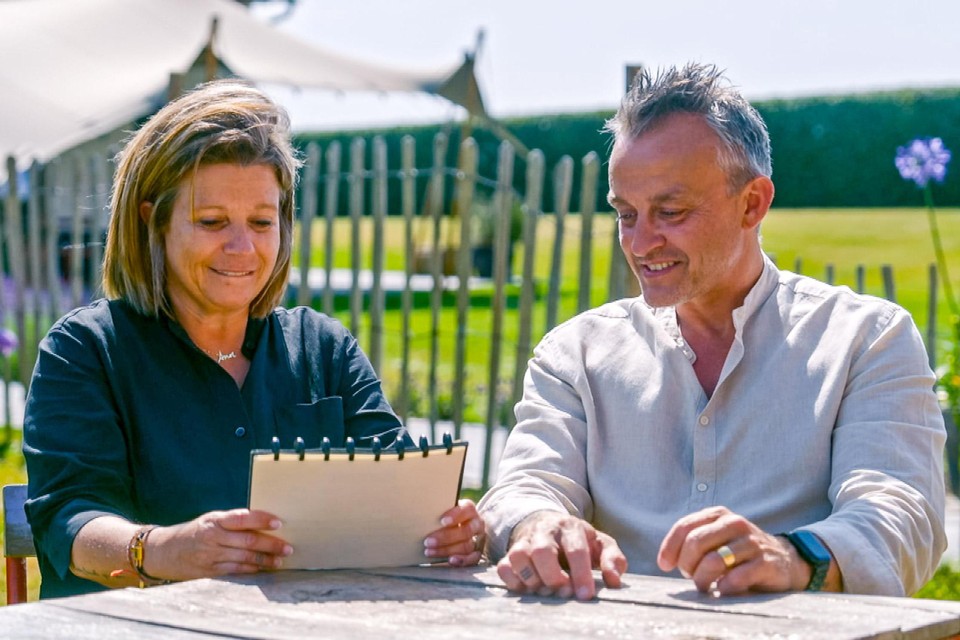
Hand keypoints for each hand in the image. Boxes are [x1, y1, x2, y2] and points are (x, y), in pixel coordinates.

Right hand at [145, 509, 292, 580]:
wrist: (165, 551)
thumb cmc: (196, 531)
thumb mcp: (211, 519)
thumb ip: (233, 520)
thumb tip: (264, 520)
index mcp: (215, 520)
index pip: (242, 518)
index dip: (261, 519)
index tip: (278, 523)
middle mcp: (213, 537)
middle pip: (247, 540)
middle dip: (270, 544)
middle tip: (287, 547)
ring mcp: (211, 555)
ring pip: (243, 557)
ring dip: (264, 560)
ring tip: (280, 560)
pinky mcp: (210, 570)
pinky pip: (235, 570)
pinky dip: (251, 569)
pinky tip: (263, 568)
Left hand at [423, 499, 484, 566]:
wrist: (458, 527)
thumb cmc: (446, 517)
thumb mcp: (444, 511)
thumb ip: (438, 512)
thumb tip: (421, 514)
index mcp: (469, 510)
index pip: (467, 510)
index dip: (456, 515)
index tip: (442, 521)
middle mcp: (476, 523)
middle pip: (465, 531)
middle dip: (446, 537)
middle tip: (428, 541)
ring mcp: (478, 539)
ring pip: (467, 545)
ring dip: (447, 550)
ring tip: (429, 552)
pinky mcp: (477, 552)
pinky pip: (473, 558)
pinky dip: (462, 560)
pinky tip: (450, 560)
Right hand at [497, 511, 626, 600]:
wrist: (549, 524)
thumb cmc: (578, 540)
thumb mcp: (600, 544)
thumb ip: (612, 559)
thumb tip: (614, 581)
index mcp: (571, 527)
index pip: (575, 550)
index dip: (581, 574)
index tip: (586, 595)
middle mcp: (545, 531)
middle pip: (542, 551)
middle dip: (553, 577)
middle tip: (564, 591)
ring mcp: (525, 540)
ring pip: (519, 557)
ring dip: (532, 579)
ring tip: (545, 590)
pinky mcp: (510, 552)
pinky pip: (504, 567)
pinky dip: (513, 581)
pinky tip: (527, 588)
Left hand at [657, 506, 810, 594]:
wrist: (785, 560)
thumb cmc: (739, 553)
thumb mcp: (716, 538)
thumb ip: (693, 541)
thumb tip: (666, 560)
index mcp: (718, 514)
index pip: (684, 527)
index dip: (670, 548)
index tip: (665, 565)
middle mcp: (734, 523)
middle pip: (695, 543)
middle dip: (687, 565)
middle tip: (691, 576)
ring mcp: (751, 542)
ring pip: (713, 561)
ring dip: (702, 579)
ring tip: (705, 586)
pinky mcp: (765, 563)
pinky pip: (736, 578)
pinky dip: (724, 588)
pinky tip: (723, 590)